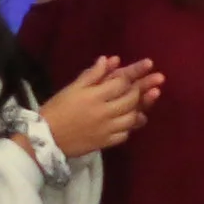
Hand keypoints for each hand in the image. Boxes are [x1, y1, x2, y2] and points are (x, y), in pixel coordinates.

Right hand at [40, 56, 162, 158]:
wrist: (45, 138)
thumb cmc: (56, 109)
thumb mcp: (72, 88)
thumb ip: (92, 74)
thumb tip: (110, 60)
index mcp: (94, 96)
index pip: (121, 81)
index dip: (135, 71)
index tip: (149, 63)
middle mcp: (104, 112)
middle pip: (131, 99)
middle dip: (145, 87)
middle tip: (158, 79)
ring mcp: (107, 129)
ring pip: (132, 117)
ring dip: (143, 106)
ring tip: (152, 96)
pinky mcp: (106, 142)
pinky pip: (125, 133)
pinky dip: (132, 125)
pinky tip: (136, 117)